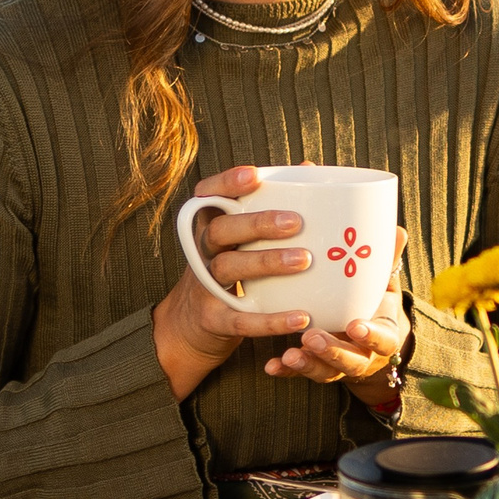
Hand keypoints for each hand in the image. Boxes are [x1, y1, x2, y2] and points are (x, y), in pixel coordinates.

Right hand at [150, 165, 317, 400]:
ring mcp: (204, 287)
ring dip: (267, 262)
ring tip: (305, 260)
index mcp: (210, 228)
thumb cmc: (231, 271)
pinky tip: (301, 317)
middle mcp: (202, 253)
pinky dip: (270, 320)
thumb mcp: (240, 242)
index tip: (254, 175)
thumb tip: (309, 170)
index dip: (226, 183)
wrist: (190, 328)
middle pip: (220, 230)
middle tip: (295, 222)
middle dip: (257, 223)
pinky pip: (241, 320)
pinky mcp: (214, 320)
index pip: (207, 197)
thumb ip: (268, 209)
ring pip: (228, 268)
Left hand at [261, 227, 411, 409]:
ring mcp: (339, 365)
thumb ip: (387, 264)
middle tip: (311, 337)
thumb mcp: (385, 286)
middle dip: (332, 351)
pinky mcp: (316, 367)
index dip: (371, 336)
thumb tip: (397, 231)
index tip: (355, 326)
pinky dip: (287, 371)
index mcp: (383, 336)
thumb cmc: (375, 303)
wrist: (369, 335)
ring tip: (289, 354)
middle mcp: (363, 355)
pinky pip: (301, 374)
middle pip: (352, 361)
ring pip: (326, 371)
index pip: (383, 340)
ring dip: (308, 364)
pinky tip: (271, 366)